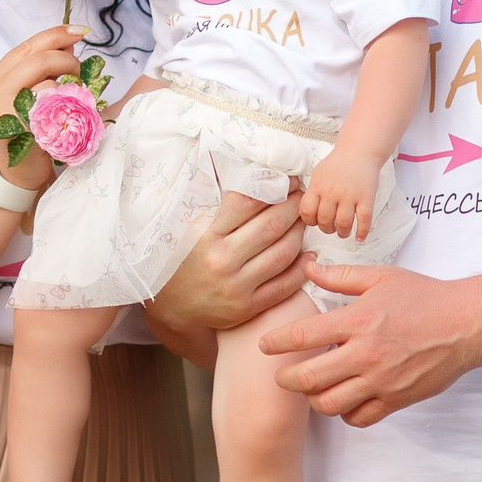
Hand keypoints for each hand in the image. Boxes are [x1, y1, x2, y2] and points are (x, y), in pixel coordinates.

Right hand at [0, 25, 89, 187]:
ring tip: (73, 95)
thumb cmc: (17, 137)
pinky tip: (68, 112)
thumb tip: (67, 45)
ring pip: (47, 78)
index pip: (28, 46)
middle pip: (39, 57)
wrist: (4, 176)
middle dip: (67, 59)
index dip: (56, 34)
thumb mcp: (20, 98)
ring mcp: (6, 108)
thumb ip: (38, 72)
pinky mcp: (22, 126)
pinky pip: (53, 104)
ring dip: (68, 83)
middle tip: (79, 71)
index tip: (78, 31)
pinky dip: (66, 104)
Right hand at [147, 191, 310, 337]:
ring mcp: (236, 287)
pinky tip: (309, 255)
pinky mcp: (248, 307)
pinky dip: (302, 268)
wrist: (172, 308)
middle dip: (293, 206)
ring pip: (283, 253)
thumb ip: (216, 206)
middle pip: (271, 226)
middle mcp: (221, 260)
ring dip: (300, 233)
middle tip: (301, 197)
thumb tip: (246, 174)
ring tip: (302, 221)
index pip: (247, 202)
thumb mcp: (188, 229)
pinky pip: (285, 285)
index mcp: (205, 235)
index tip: (286, 180)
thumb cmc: (182, 261)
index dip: (272, 187)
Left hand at [261, 262, 481, 427]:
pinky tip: (343, 398)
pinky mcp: (396, 399)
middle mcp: (366, 353)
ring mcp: (381, 380)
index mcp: (358, 320)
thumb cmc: (424, 296)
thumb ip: (340, 276)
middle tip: (281, 375)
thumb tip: (309, 267)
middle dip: (286, 379)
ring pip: (330, 404)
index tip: (265, 345)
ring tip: (312, 388)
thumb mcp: (381, 277)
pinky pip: (359, 418)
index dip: (276, 342)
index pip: (303, 335)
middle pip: (308, 378)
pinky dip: (345, 412)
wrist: (467, 324)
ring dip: (313, 398)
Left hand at [300, 151, 378, 240]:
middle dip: (327, 229)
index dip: (309, 221)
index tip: (314, 222)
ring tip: (343, 232)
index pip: (307, 211)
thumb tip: (307, 212)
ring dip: (342, 232)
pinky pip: (364, 219)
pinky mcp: (366, 197)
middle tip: (331, 229)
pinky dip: (362, 232)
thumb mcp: (319, 174)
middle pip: (325, 220)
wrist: (359, 152)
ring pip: (343, 223)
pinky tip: (360, 238)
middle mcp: (332, 192)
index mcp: (318, 186)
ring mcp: (350, 195)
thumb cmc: (338, 164)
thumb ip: (313, 192)